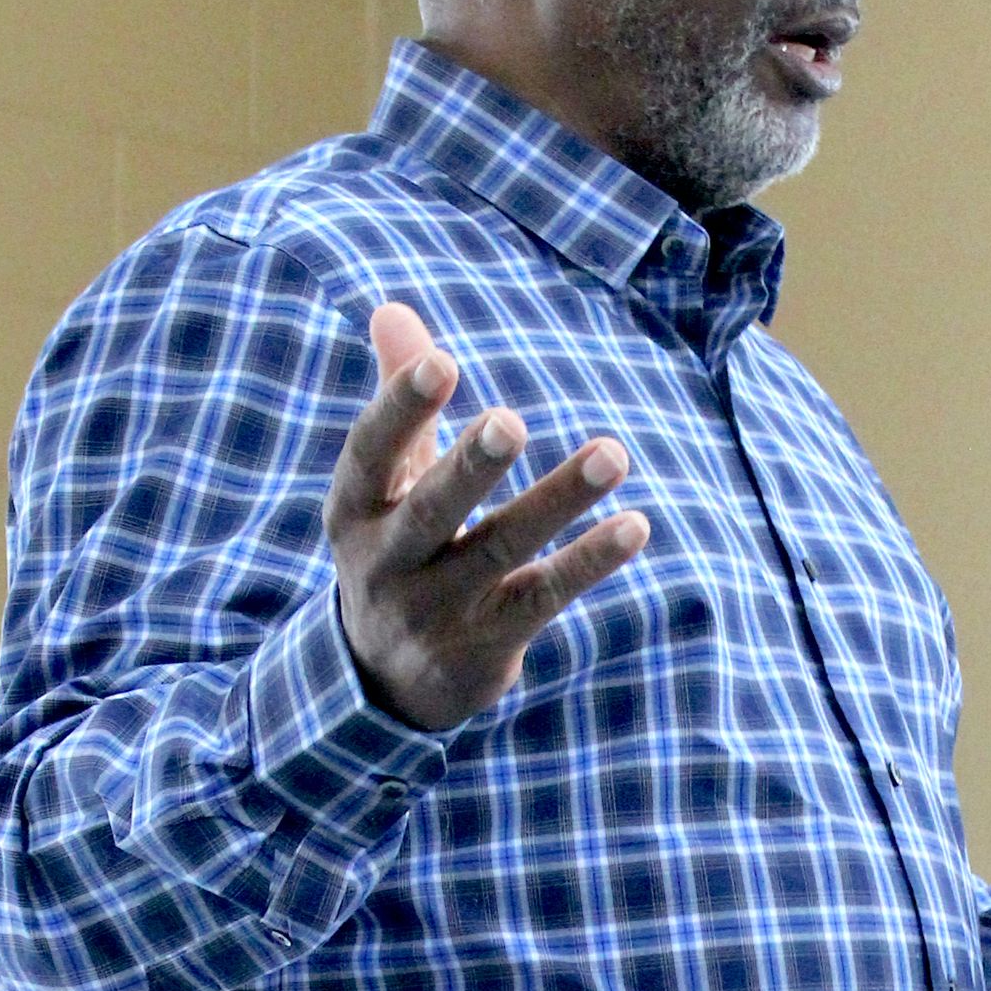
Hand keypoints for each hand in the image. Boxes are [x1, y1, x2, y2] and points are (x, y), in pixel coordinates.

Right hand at [322, 302, 649, 729]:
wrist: (386, 683)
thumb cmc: (397, 546)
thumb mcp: (384, 483)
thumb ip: (400, 398)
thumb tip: (392, 307)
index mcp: (354, 511)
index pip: (370, 454)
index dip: (401, 409)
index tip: (441, 360)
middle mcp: (386, 564)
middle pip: (430, 512)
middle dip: (469, 467)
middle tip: (510, 420)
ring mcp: (437, 610)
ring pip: (501, 550)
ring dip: (558, 501)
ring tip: (612, 453)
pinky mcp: (488, 643)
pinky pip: (544, 597)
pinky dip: (589, 561)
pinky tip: (636, 524)